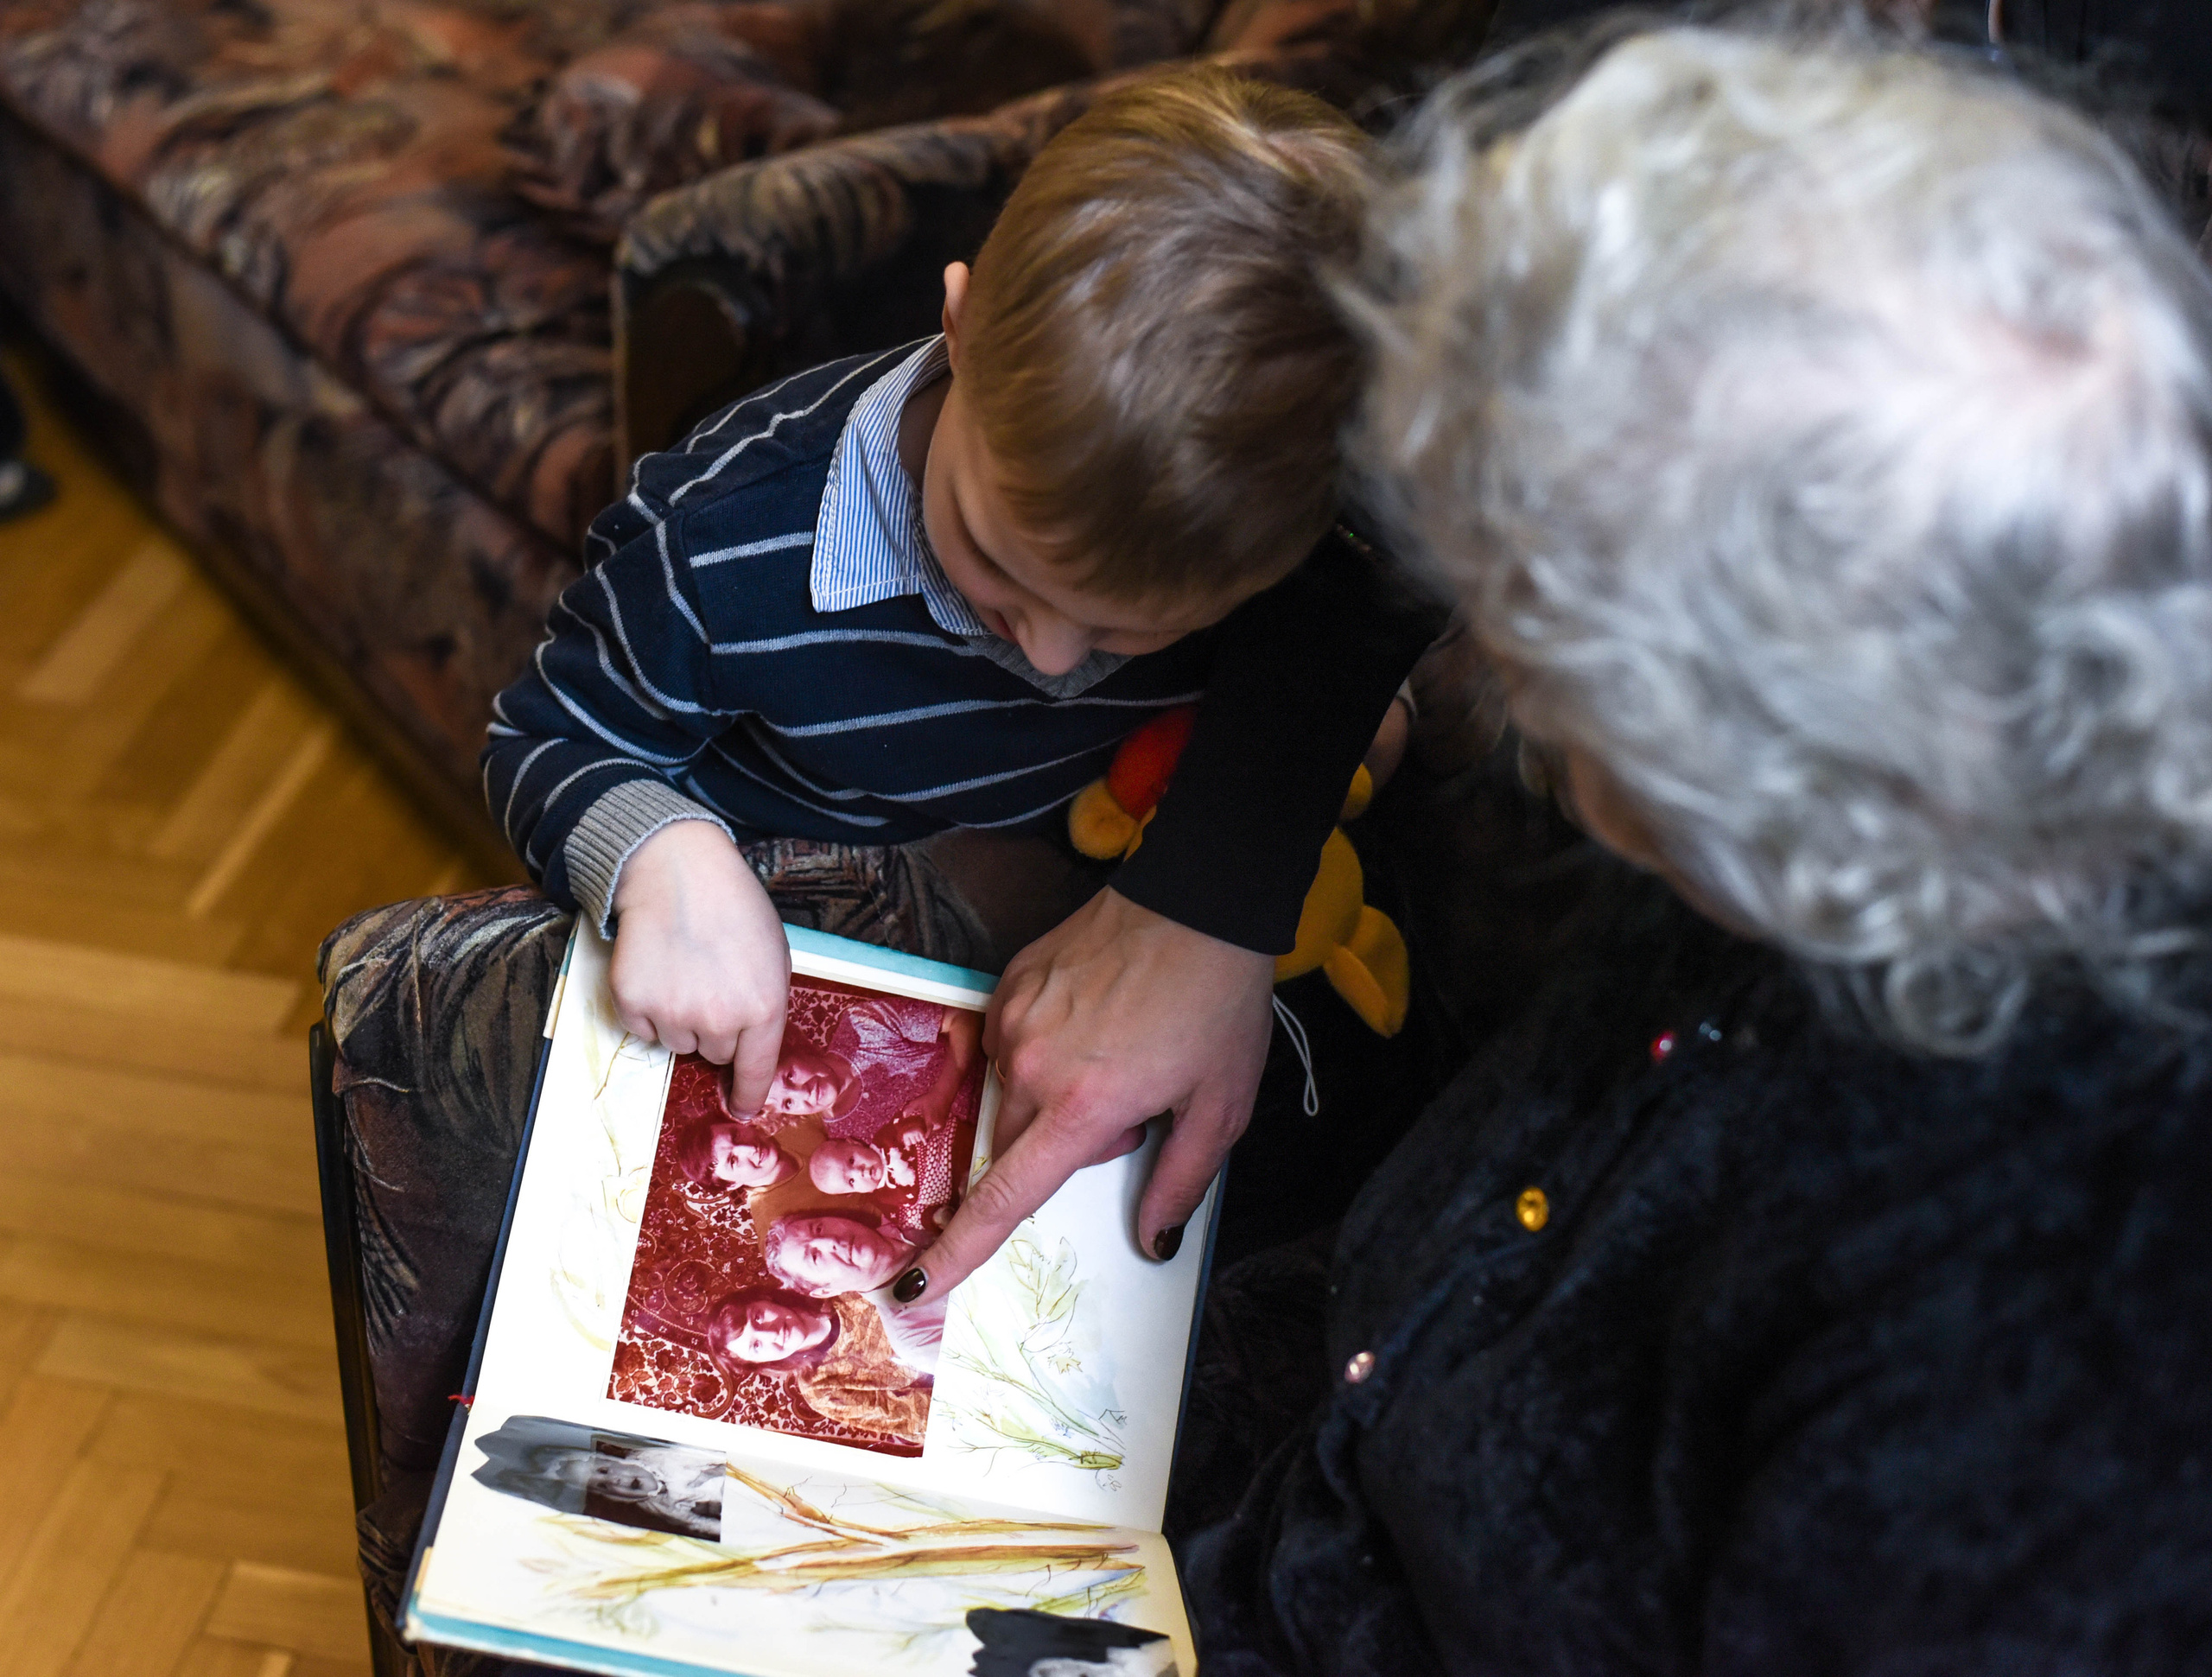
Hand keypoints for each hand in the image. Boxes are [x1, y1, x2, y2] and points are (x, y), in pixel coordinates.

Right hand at [608, 819, 789, 1112]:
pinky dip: (648, 1007)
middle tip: (710, 983)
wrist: (676, 872)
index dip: (749, 1093)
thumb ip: (766, 1003)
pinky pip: (642, 1029)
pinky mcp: (634, 1004)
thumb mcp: (774, 954)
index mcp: (763, 1007)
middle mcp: (719, 1020)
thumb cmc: (732, 908)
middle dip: (715, 1028)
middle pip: (714, 1054)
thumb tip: (750, 1044)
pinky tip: (658, 969)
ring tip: (684, 969)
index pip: (756, 1070)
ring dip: (680, 1018)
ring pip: (677, 1042)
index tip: (743, 1107)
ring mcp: (673, 1014)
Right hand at [901, 888, 1273, 1300]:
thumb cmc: (1217, 1006)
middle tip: (1132, 1105)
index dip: (959, 1250)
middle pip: (1016, 1144)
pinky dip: (1046, 1048)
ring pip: (1013, 1092)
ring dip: (1054, 1095)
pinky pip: (1010, 1040)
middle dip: (1065, 1143)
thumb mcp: (1220, 1107)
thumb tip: (1153, 1240)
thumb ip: (1180, 1182)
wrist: (1199, 903)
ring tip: (1117, 1051)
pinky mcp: (1009, 980)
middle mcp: (1033, 1066)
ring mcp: (1015, 1018)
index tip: (917, 1285)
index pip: (1006, 1196)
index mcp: (1082, 1107)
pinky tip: (1093, 1020)